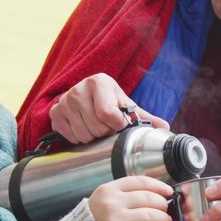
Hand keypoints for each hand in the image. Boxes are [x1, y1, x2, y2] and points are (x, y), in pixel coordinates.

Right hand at [49, 73, 168, 143]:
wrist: (83, 97)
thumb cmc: (108, 101)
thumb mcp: (125, 104)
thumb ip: (144, 117)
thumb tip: (166, 128)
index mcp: (99, 82)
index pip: (108, 114)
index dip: (116, 126)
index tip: (119, 124)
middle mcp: (79, 89)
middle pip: (96, 127)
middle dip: (105, 132)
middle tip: (106, 126)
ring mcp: (64, 101)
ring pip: (84, 135)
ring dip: (93, 137)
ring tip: (95, 126)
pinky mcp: (55, 114)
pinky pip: (71, 137)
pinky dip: (79, 138)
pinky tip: (83, 127)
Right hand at [88, 176, 174, 220]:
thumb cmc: (96, 218)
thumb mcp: (104, 198)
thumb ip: (126, 193)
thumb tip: (156, 194)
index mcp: (108, 190)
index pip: (140, 182)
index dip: (158, 185)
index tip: (167, 191)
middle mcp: (111, 204)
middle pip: (148, 198)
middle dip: (162, 203)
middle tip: (165, 208)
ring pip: (150, 216)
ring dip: (164, 218)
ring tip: (166, 220)